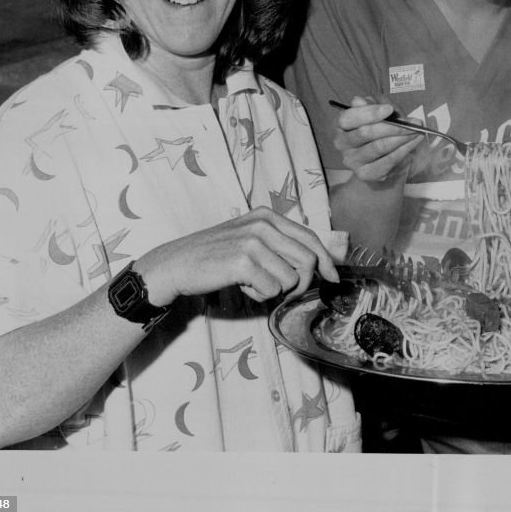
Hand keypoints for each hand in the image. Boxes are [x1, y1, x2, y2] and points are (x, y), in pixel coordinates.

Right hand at [133, 206, 338, 305]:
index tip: (334, 278)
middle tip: (282, 292)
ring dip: (275, 290)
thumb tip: (317, 265)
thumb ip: (280, 245)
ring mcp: (253, 242)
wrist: (177, 264)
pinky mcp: (243, 262)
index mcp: (267, 216)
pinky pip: (272, 290)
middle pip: (308, 260)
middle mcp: (263, 224)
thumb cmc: (215, 256)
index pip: (311, 238)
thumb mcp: (250, 238)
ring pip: (292, 279)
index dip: (326, 261)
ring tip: (252, 283)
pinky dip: (260, 296)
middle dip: (302, 284)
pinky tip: (242, 286)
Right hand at [333, 95, 423, 182]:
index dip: (369, 113)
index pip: (348, 118)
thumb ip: (372, 104)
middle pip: (365, 133)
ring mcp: (352, 160)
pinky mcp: (365, 174)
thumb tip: (359, 101)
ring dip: (402, 138)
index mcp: (341, 124)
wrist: (383, 158)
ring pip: (379, 147)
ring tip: (417, 131)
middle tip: (414, 122)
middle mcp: (341, 143)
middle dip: (392, 126)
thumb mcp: (379, 111)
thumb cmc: (381, 129)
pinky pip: (388, 161)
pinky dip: (404, 150)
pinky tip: (413, 143)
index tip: (389, 109)